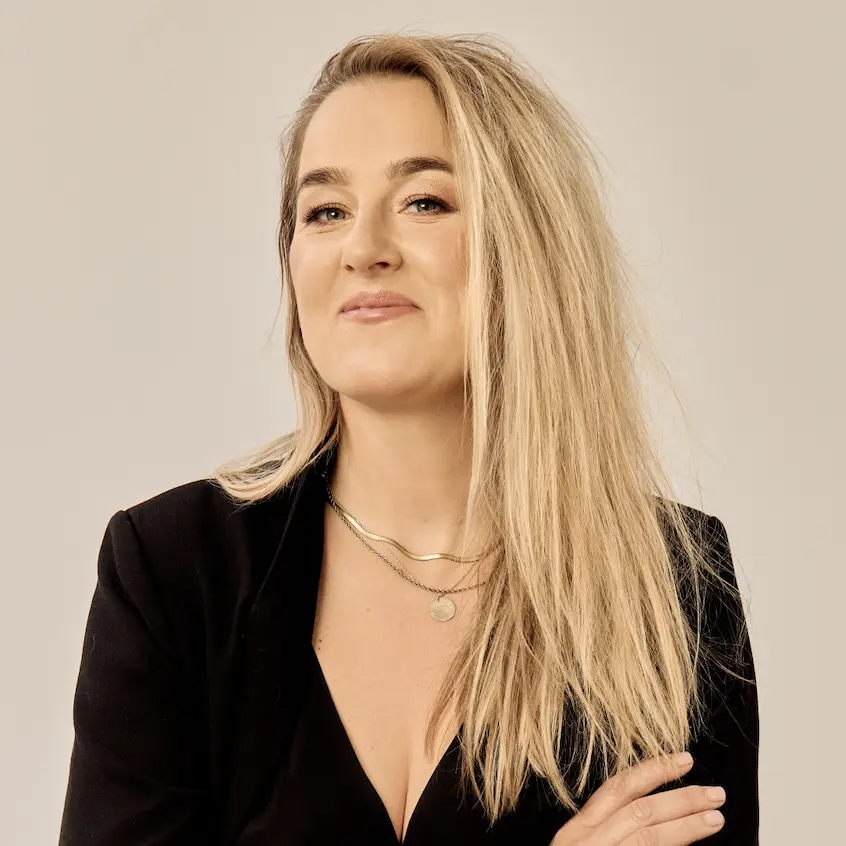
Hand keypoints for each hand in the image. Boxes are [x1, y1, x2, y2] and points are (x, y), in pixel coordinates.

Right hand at [550, 753, 726, 844]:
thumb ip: (612, 836)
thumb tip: (657, 817)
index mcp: (577, 833)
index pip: (619, 788)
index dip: (653, 771)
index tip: (683, 761)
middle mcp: (585, 843)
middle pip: (640, 810)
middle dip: (681, 798)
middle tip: (715, 794)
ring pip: (648, 835)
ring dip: (686, 824)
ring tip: (715, 818)